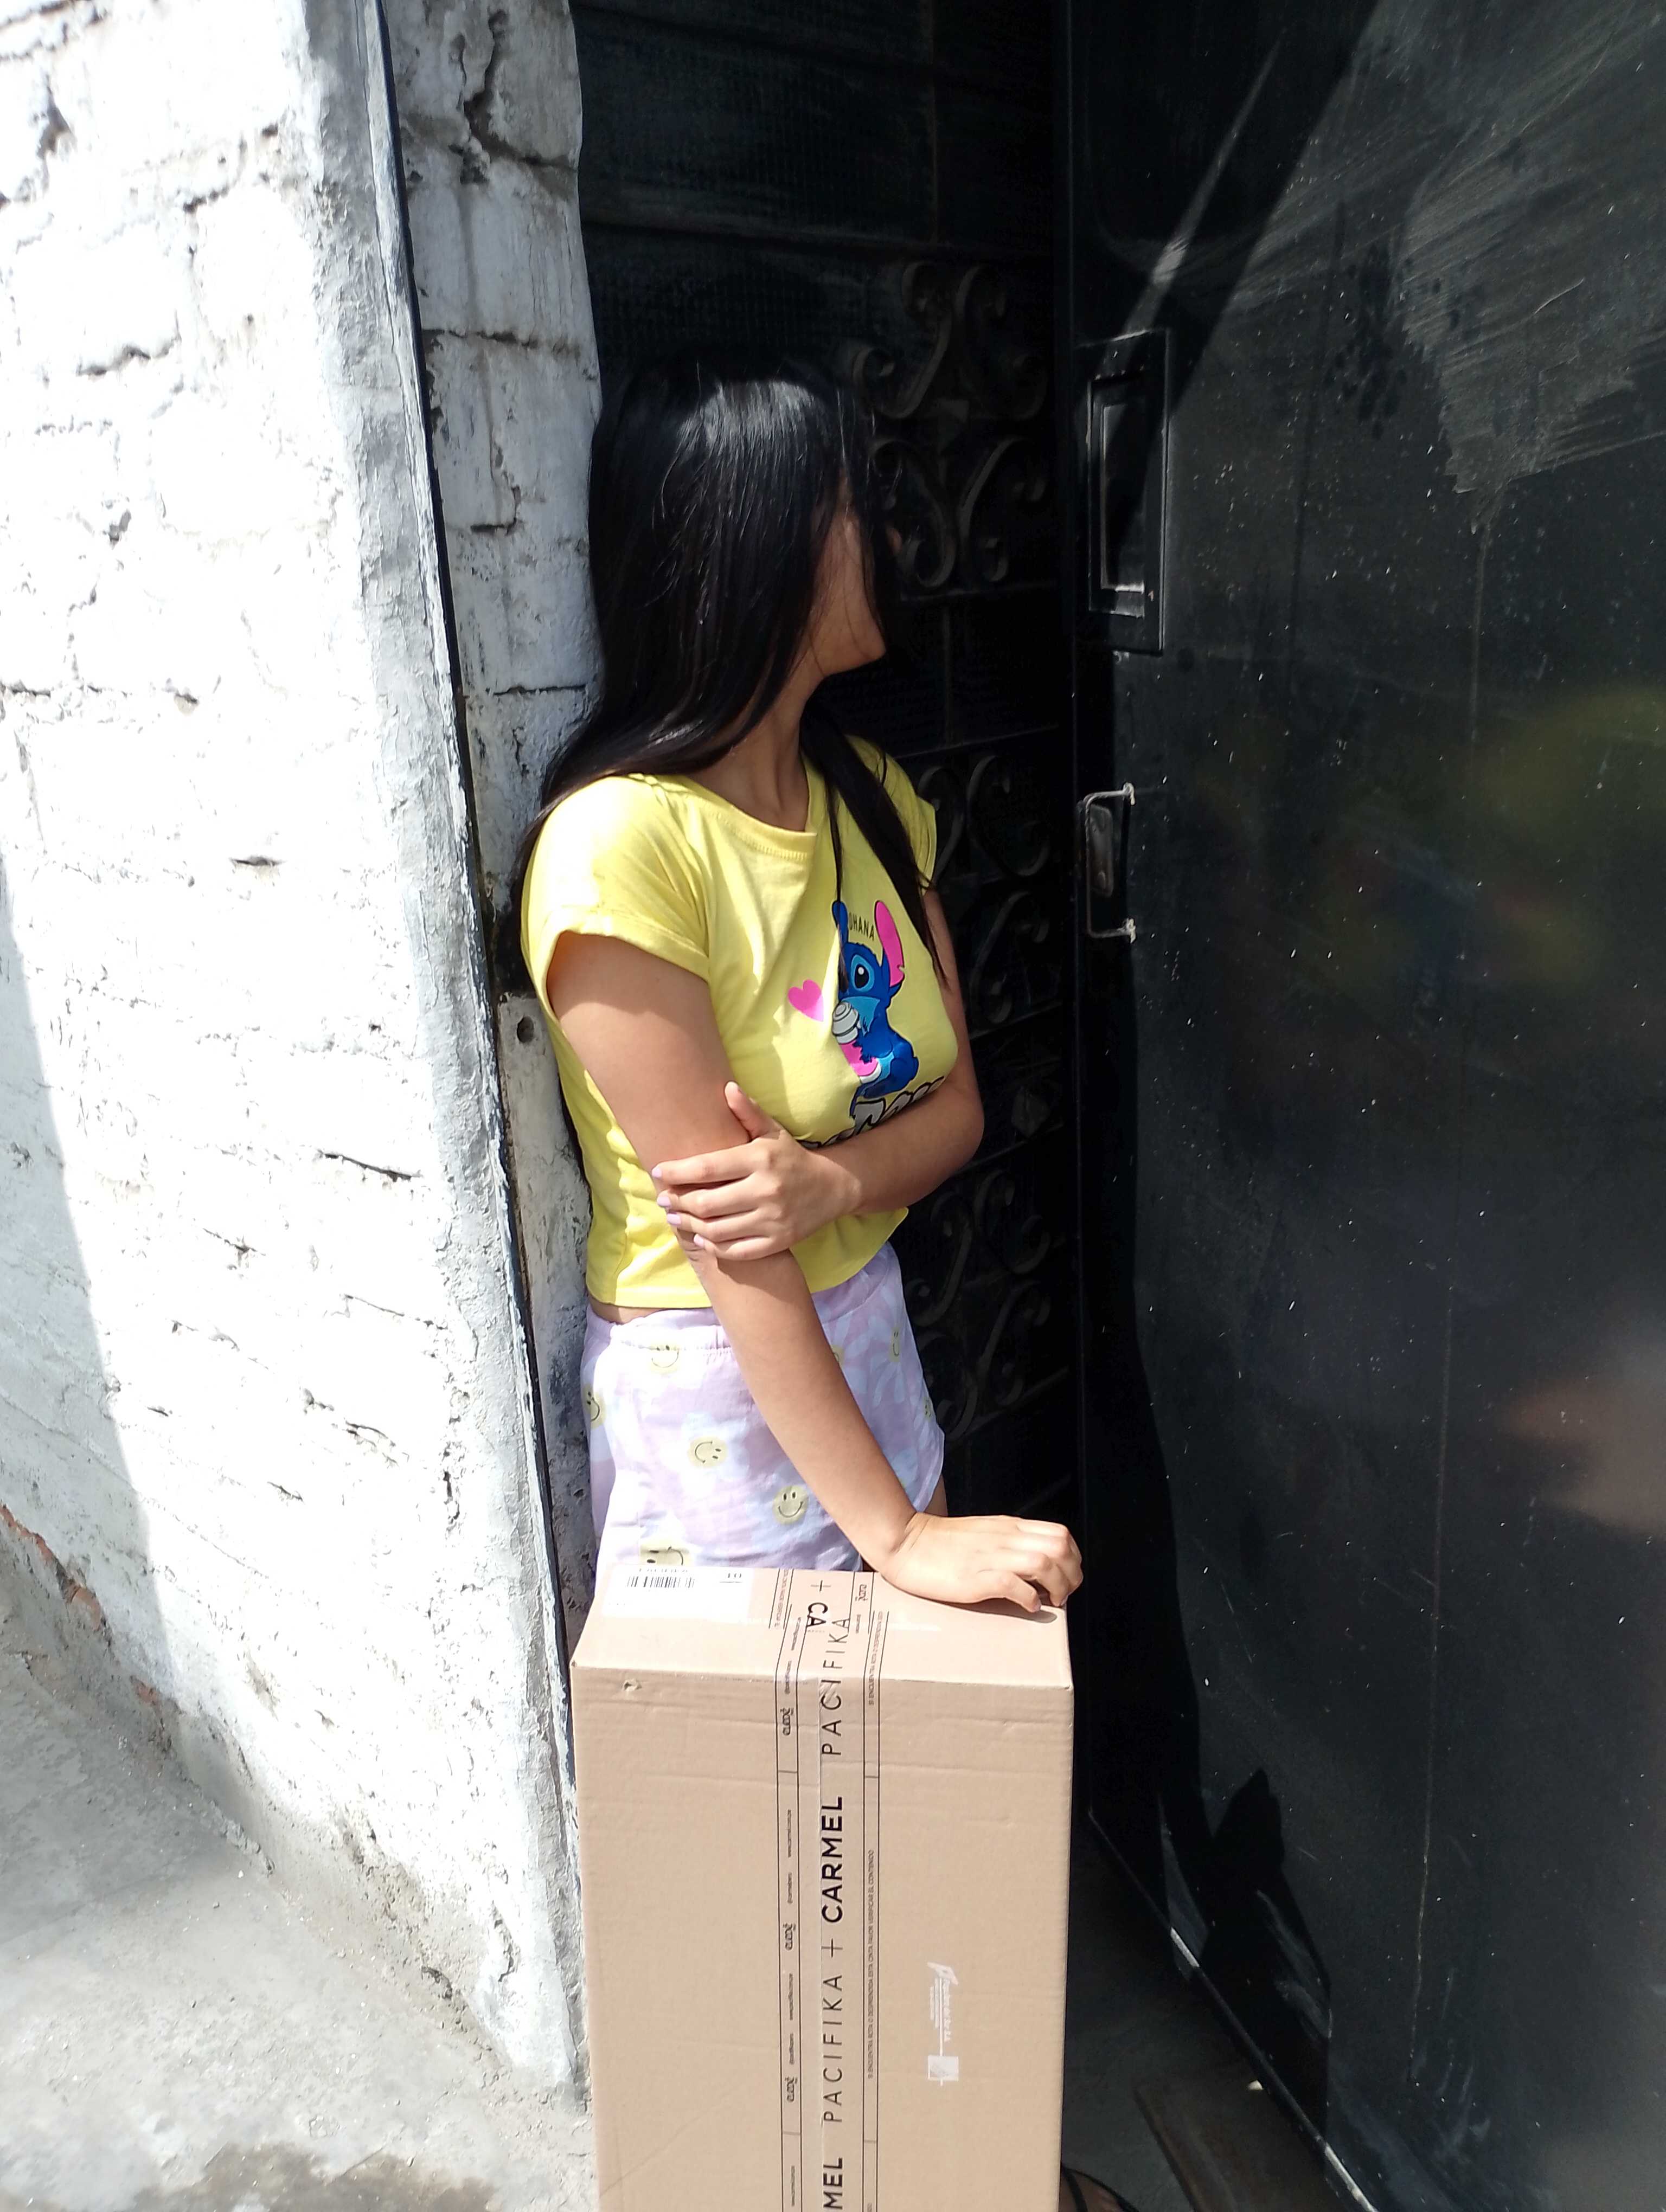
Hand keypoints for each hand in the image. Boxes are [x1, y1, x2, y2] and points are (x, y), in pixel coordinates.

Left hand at [651, 1084, 854, 1262]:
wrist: (832, 1188)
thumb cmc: (792, 1157)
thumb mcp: (773, 1132)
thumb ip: (748, 1112)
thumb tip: (727, 1087)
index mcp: (759, 1159)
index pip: (707, 1167)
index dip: (677, 1172)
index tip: (658, 1172)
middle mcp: (765, 1190)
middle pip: (706, 1203)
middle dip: (678, 1202)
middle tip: (662, 1200)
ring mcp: (772, 1219)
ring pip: (717, 1230)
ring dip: (689, 1225)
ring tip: (675, 1218)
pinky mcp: (777, 1242)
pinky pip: (736, 1250)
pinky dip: (714, 1246)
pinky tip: (701, 1237)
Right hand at [877, 1511, 1082, 1611]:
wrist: (906, 1543)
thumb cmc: (942, 1543)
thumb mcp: (985, 1533)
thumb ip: (1011, 1543)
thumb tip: (1038, 1566)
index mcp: (1009, 1527)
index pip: (1061, 1535)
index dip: (1073, 1559)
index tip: (1065, 1579)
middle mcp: (1006, 1539)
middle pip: (1061, 1548)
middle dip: (1072, 1576)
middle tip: (1063, 1596)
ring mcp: (991, 1557)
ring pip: (1045, 1564)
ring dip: (1057, 1588)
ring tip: (1050, 1603)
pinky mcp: (975, 1577)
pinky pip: (1014, 1584)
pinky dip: (1029, 1599)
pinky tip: (1027, 1607)